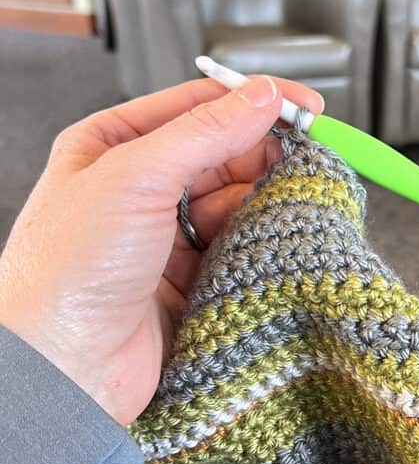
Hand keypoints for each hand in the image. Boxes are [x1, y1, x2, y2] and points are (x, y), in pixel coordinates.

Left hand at [0, 76, 322, 425]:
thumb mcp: (135, 176)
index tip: (305, 108)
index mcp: (111, 147)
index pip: (195, 107)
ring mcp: (164, 239)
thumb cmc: (67, 270)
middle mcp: (138, 190)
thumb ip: (205, 131)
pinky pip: (236, 253)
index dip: (253, 102)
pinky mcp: (188, 284)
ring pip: (234, 206)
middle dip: (264, 156)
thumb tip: (262, 96)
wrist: (64, 367)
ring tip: (286, 210)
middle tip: (308, 160)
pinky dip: (257, 248)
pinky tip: (269, 246)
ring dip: (263, 206)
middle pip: (222, 156)